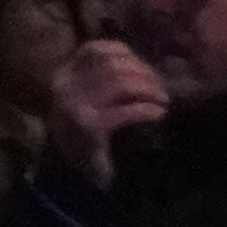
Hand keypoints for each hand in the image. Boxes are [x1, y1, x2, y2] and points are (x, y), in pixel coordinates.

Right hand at [42, 38, 169, 180]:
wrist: (69, 176)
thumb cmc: (84, 135)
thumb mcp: (84, 100)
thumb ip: (101, 80)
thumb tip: (141, 64)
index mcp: (62, 76)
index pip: (95, 49)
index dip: (126, 54)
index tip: (144, 68)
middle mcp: (64, 86)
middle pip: (113, 65)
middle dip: (145, 74)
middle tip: (162, 89)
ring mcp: (75, 106)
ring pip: (121, 83)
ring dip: (150, 90)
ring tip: (163, 100)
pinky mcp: (90, 126)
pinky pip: (126, 111)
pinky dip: (147, 110)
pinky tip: (158, 114)